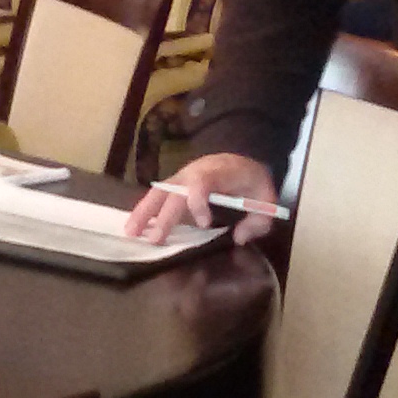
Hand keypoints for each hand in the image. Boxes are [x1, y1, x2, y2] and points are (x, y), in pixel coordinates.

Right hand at [126, 153, 277, 244]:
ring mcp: (183, 176)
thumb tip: (239, 237)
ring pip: (159, 191)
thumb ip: (258, 220)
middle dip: (164, 215)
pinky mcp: (176, 184)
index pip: (202, 182)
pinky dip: (144, 210)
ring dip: (144, 212)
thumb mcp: (266, 199)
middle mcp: (196, 171)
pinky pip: (157, 195)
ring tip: (130, 232)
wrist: (242, 158)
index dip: (198, 202)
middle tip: (155, 240)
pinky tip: (134, 227)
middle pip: (175, 191)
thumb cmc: (252, 181)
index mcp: (220, 172)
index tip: (204, 223)